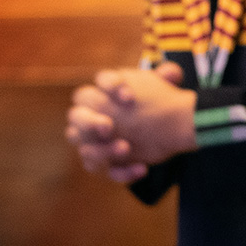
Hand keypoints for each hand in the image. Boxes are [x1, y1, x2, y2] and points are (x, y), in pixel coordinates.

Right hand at [66, 62, 195, 183]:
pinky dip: (122, 172)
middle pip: (76, 116)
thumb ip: (167, 76)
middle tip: (108, 127)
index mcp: (104, 91)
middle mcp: (92, 115)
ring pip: (86, 149)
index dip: (110, 87)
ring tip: (126, 148)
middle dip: (89, 122)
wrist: (166, 125)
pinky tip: (142, 169)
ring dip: (103, 151)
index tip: (130, 97)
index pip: (98, 83)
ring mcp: (95, 141)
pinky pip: (105, 172)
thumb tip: (169, 73)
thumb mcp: (163, 88)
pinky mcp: (106, 161)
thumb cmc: (156, 102)